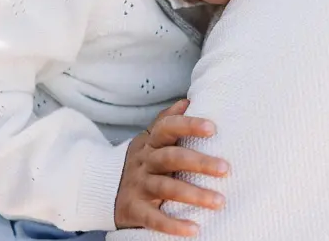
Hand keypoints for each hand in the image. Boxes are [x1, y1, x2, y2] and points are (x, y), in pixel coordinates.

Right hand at [114, 99, 228, 236]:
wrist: (102, 189)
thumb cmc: (141, 164)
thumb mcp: (148, 140)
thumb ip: (166, 121)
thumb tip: (186, 101)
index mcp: (150, 144)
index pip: (167, 128)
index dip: (188, 126)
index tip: (212, 128)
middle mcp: (144, 162)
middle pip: (171, 158)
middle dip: (199, 162)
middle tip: (226, 169)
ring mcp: (138, 186)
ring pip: (166, 188)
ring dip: (194, 194)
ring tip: (219, 201)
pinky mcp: (134, 209)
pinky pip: (153, 218)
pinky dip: (173, 225)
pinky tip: (193, 229)